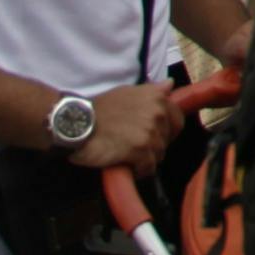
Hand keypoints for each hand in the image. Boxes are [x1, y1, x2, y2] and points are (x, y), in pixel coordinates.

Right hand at [62, 80, 180, 171]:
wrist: (78, 123)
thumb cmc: (99, 109)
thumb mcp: (126, 92)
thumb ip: (151, 91)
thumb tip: (170, 84)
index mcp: (156, 97)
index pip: (177, 120)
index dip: (167, 131)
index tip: (154, 136)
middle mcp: (157, 112)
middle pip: (167, 139)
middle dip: (156, 145)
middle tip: (138, 148)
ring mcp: (149, 131)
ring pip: (159, 154)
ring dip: (146, 159)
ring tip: (130, 157)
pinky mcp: (139, 149)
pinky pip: (148, 167)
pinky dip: (140, 170)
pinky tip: (128, 167)